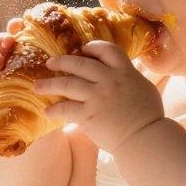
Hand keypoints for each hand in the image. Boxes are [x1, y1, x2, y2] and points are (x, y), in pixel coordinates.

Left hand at [38, 41, 163, 152]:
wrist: (145, 139)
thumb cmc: (148, 116)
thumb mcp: (143, 87)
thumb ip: (130, 76)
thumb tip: (124, 70)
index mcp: (125, 71)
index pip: (106, 50)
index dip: (92, 47)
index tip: (82, 49)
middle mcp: (109, 80)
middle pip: (80, 64)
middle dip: (62, 62)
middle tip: (49, 63)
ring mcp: (98, 97)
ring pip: (67, 84)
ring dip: (49, 84)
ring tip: (37, 86)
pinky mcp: (89, 115)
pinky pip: (66, 109)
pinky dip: (55, 110)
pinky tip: (47, 111)